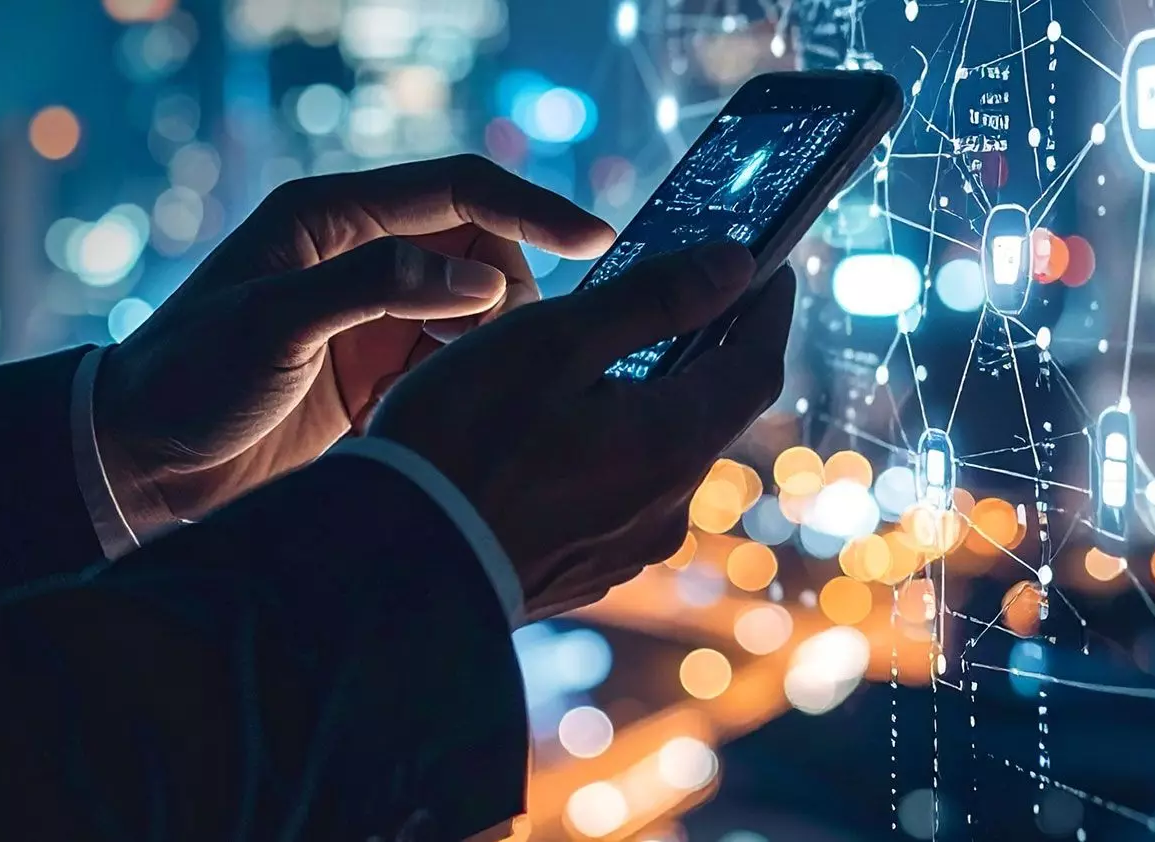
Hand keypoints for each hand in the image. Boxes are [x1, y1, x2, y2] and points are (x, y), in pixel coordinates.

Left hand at [95, 155, 614, 532]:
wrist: (137, 468)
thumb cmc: (186, 381)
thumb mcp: (273, 324)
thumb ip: (377, 288)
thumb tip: (484, 285)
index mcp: (333, 219)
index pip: (460, 190)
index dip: (534, 208)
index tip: (598, 241)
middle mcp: (361, 258)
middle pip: (484, 255)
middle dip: (505, 305)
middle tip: (490, 366)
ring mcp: (374, 319)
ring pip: (479, 319)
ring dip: (481, 358)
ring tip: (436, 402)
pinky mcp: (379, 377)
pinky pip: (455, 371)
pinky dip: (457, 395)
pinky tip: (419, 426)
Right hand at [368, 242, 793, 621]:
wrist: (388, 571)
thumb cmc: (461, 441)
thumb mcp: (554, 341)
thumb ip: (653, 299)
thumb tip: (737, 265)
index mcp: (673, 445)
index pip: (757, 366)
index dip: (766, 309)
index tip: (766, 266)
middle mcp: (669, 509)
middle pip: (712, 413)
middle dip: (703, 352)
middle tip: (677, 297)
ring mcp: (628, 551)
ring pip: (661, 457)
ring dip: (649, 404)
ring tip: (601, 359)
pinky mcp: (585, 573)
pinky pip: (619, 497)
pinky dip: (609, 451)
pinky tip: (556, 431)